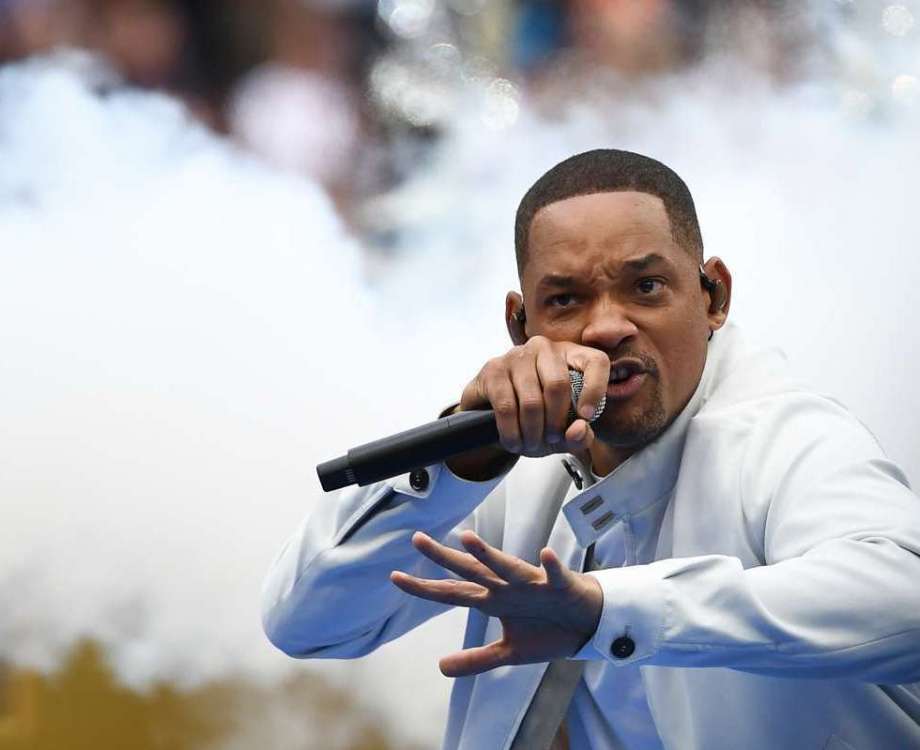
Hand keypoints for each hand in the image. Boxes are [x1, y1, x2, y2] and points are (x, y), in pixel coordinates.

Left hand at [390, 530, 602, 676]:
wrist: (586, 623)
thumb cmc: (546, 630)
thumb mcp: (508, 653)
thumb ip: (475, 659)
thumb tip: (440, 667)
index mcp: (492, 600)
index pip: (451, 593)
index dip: (424, 588)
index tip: (395, 578)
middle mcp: (505, 586)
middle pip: (469, 570)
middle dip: (444, 557)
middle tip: (417, 540)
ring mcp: (531, 583)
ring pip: (505, 566)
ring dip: (487, 554)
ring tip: (467, 539)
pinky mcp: (558, 585)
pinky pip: (553, 574)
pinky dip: (549, 566)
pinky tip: (544, 555)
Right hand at [458, 336, 609, 458]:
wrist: (493, 413)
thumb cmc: (536, 417)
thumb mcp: (564, 432)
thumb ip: (580, 436)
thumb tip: (578, 429)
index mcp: (570, 355)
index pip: (596, 361)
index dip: (595, 389)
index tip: (586, 417)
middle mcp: (544, 348)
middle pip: (558, 385)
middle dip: (555, 423)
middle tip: (551, 439)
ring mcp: (516, 355)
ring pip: (532, 401)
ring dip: (532, 432)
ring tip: (531, 444)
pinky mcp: (493, 370)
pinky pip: (506, 407)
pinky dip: (512, 432)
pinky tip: (514, 441)